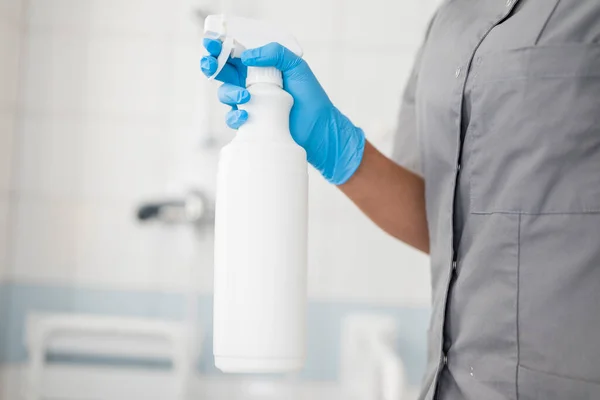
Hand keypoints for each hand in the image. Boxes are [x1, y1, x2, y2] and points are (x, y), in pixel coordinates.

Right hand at [201, 39, 364, 184]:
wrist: (319, 128)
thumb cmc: (311, 97)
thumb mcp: (297, 66)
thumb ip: (275, 53)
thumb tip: (247, 56)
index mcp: (261, 67)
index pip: (235, 54)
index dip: (220, 47)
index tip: (212, 44)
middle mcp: (252, 84)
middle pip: (223, 72)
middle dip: (211, 65)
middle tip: (210, 63)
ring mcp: (250, 104)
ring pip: (225, 94)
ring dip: (228, 93)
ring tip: (245, 97)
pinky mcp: (250, 123)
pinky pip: (232, 118)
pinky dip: (234, 116)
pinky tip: (245, 116)